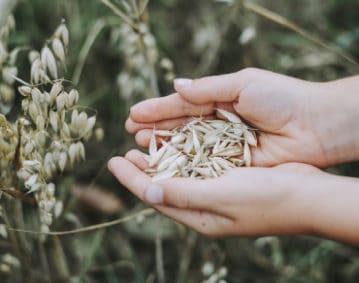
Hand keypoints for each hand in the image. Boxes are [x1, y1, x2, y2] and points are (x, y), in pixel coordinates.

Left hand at [108, 150, 320, 236]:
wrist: (307, 196)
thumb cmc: (266, 199)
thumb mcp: (221, 197)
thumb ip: (183, 194)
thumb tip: (147, 191)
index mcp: (199, 217)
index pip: (155, 196)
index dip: (131, 179)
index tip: (112, 161)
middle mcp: (204, 206)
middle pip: (163, 186)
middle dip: (141, 170)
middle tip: (123, 153)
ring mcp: (216, 193)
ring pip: (179, 175)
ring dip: (160, 160)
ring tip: (143, 145)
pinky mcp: (228, 179)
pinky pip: (197, 166)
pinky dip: (182, 154)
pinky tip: (176, 143)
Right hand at [126, 69, 358, 166]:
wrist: (315, 125)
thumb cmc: (281, 98)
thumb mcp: (242, 84)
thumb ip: (208, 88)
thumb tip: (176, 86)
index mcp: (219, 100)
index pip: (181, 105)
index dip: (158, 109)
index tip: (133, 114)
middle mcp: (218, 124)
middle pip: (180, 127)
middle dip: (155, 128)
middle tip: (130, 132)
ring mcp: (223, 145)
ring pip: (187, 147)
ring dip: (164, 146)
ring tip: (140, 146)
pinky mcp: (232, 164)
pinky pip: (202, 164)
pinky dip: (184, 163)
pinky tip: (165, 163)